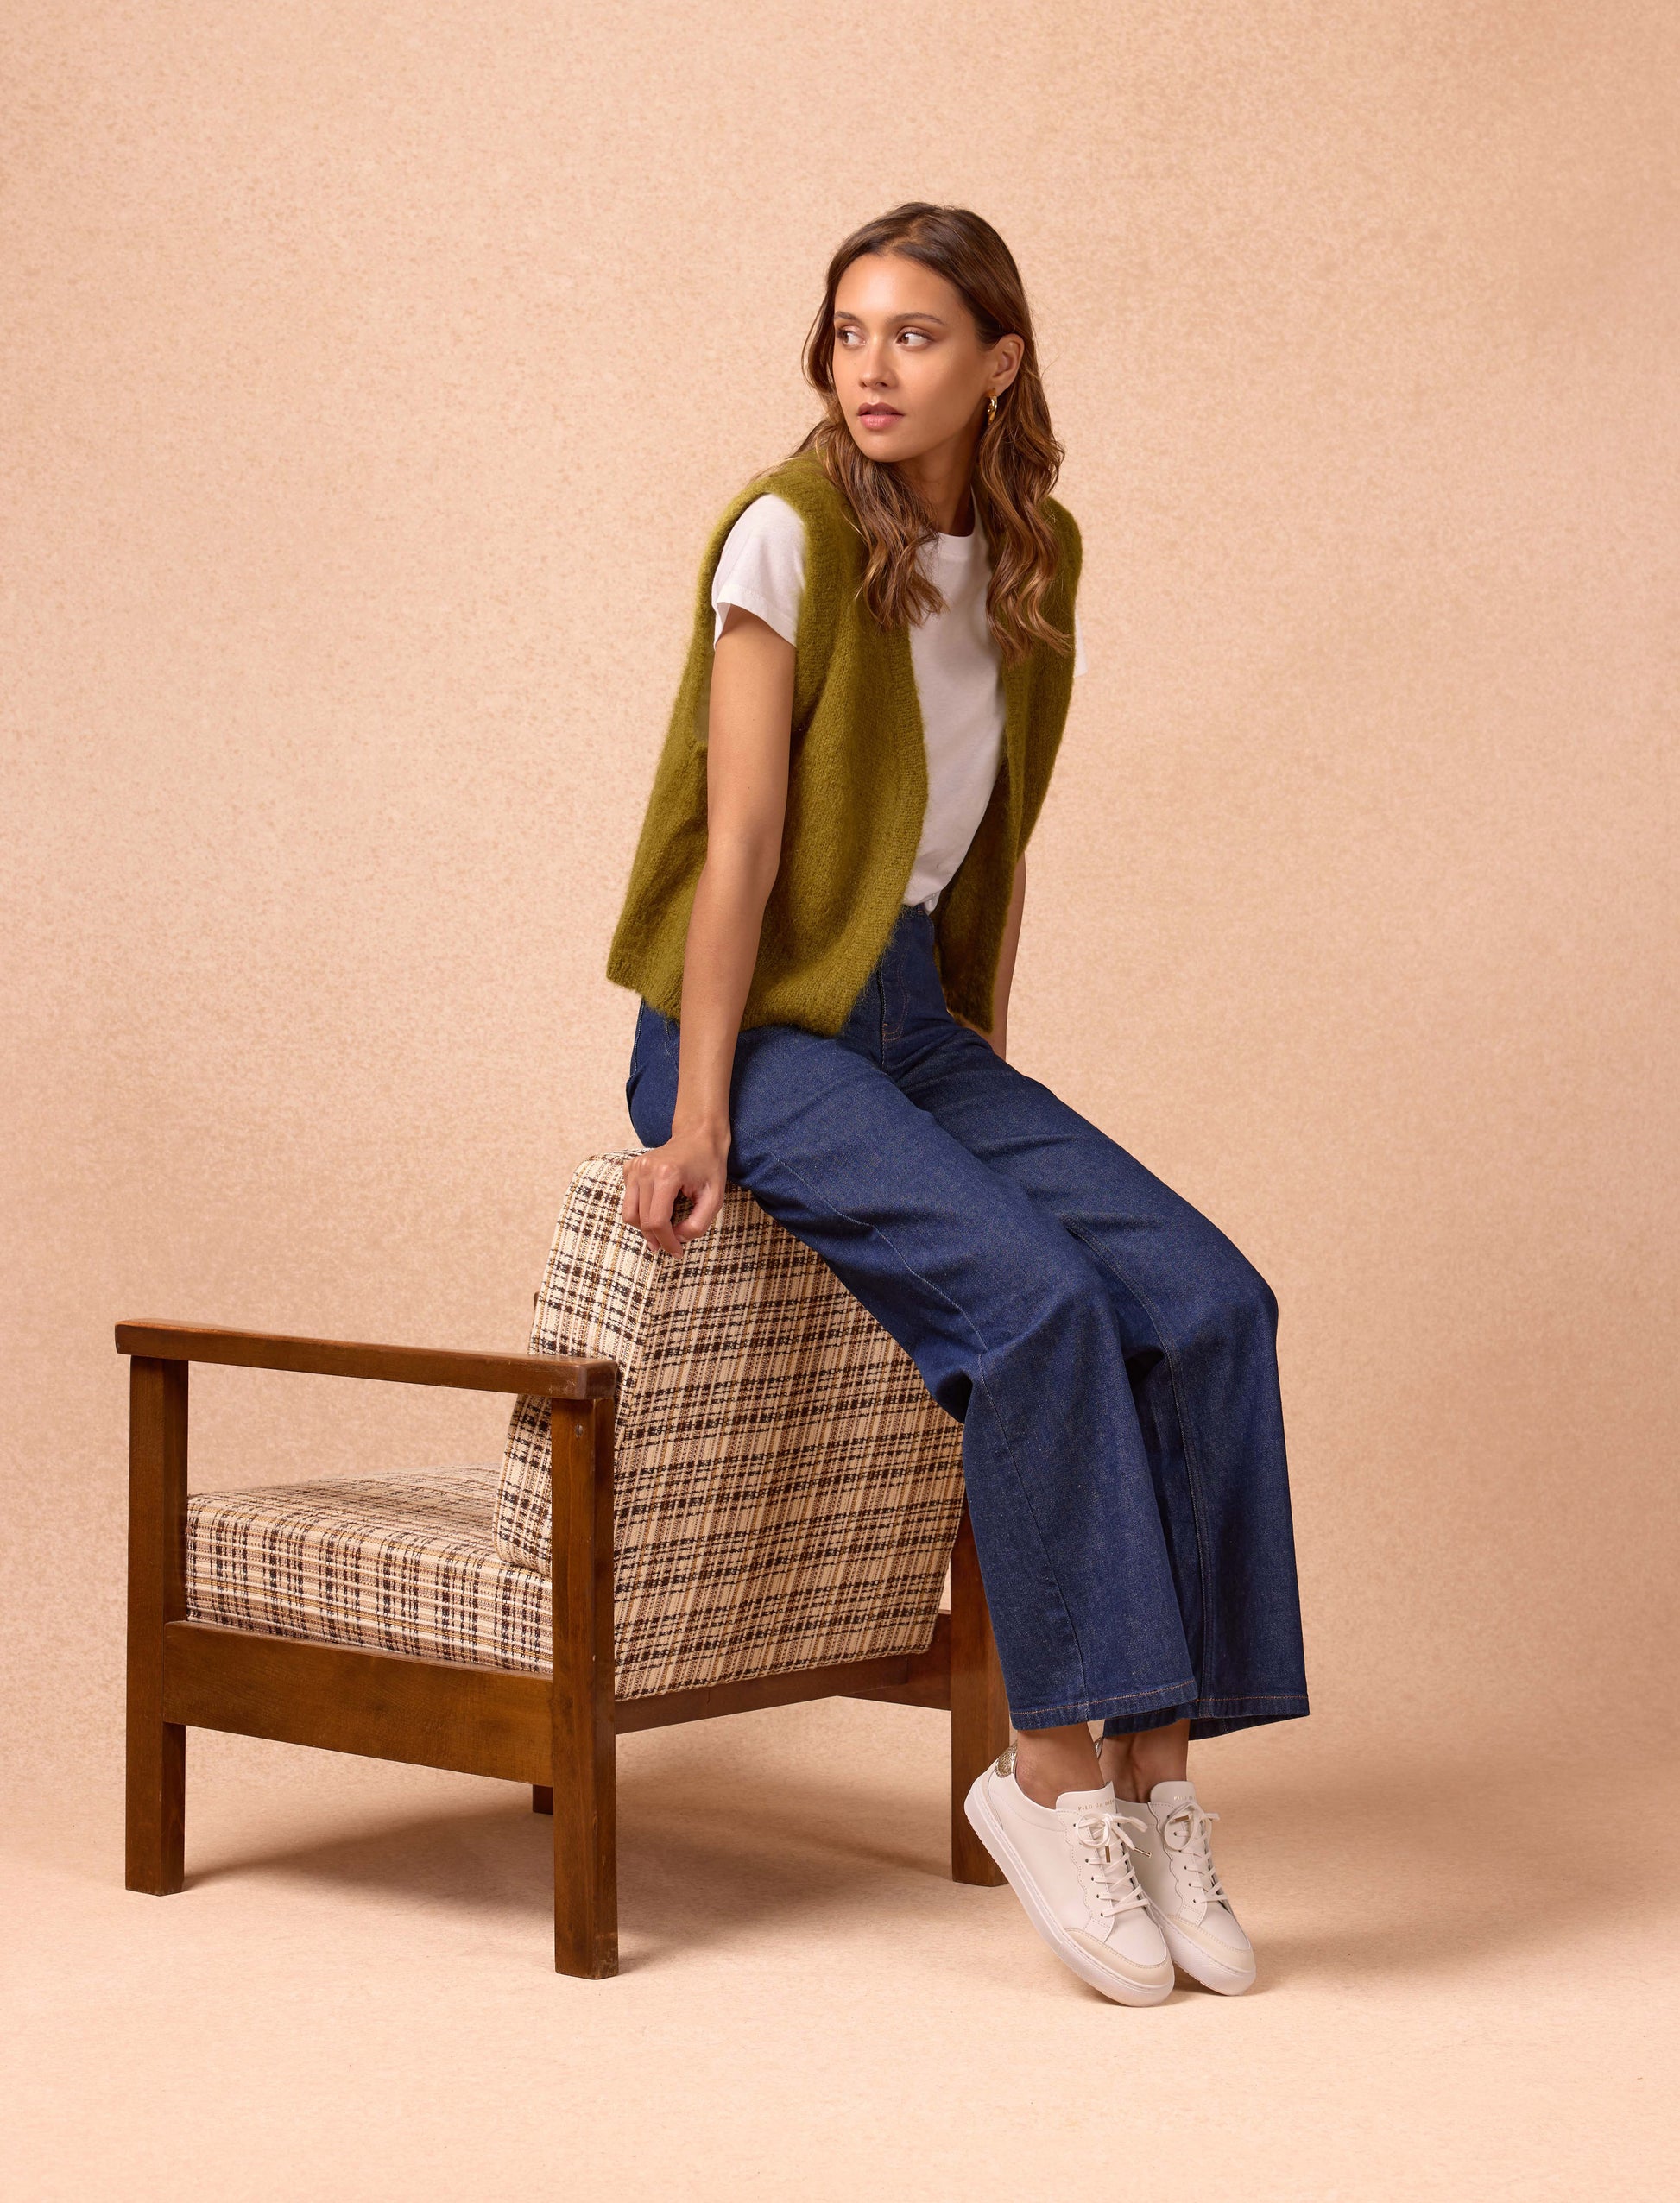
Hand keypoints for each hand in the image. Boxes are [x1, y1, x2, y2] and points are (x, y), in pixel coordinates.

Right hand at [620, 1126, 729, 1255]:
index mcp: (667, 1175)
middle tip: (672, 1245)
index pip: (657, 1221)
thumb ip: (698, 1223)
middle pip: (641, 1220)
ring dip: (645, 1228)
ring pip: (629, 1214)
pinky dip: (640, 1211)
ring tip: (663, 1230)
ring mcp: (634, 1167)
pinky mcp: (629, 1168)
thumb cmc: (709, 1166)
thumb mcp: (715, 1198)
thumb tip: (677, 1239)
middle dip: (657, 1239)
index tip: (677, 1252)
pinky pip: (628, 1201)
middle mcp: (645, 1170)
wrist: (698, 1136)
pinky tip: (658, 1207)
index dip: (667, 1242)